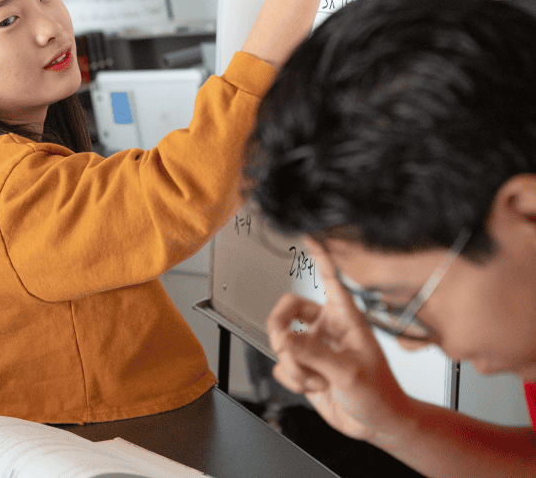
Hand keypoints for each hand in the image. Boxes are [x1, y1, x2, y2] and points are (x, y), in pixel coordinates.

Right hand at [267, 242, 411, 444]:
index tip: (306, 235)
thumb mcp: (349, 372)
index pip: (329, 277)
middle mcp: (327, 327)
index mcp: (345, 317)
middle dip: (280, 329)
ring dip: (294, 366)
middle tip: (283, 344)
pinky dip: (293, 380)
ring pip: (282, 343)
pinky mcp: (305, 366)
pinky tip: (314, 387)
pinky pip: (282, 365)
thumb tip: (284, 339)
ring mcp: (314, 347)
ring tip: (317, 379)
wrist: (378, 426)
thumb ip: (314, 354)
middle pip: (288, 309)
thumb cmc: (381, 395)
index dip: (318, 255)